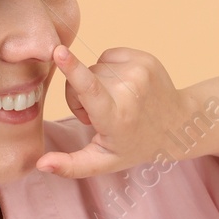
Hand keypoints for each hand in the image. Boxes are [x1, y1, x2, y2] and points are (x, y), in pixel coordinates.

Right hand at [35, 44, 196, 177]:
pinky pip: (108, 56)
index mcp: (116, 118)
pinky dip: (110, 69)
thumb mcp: (104, 161)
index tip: (59, 52)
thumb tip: (40, 164)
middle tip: (102, 114)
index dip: (72, 70)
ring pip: (95, 66)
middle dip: (82, 95)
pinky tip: (124, 86)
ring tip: (116, 100)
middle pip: (83, 79)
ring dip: (98, 82)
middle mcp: (130, 91)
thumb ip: (71, 166)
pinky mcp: (145, 57)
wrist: (178, 125)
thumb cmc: (135, 145)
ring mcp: (140, 71)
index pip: (90, 90)